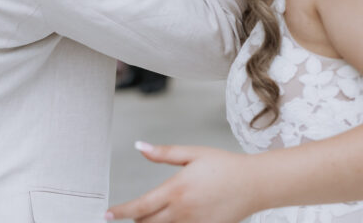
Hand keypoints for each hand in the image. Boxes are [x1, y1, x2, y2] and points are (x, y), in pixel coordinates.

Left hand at [106, 143, 256, 222]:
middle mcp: (182, 211)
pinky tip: (171, 219)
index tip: (107, 214)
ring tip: (148, 216)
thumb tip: (139, 147)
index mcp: (176, 190)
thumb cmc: (225, 166)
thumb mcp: (193, 153)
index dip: (120, 212)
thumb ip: (163, 153)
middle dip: (135, 219)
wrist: (254, 184)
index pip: (139, 207)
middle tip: (131, 213)